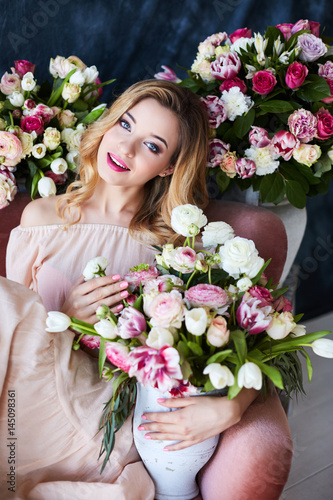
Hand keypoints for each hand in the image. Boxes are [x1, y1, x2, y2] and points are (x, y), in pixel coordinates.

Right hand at [61, 274, 128, 322]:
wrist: (65, 321)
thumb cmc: (72, 301)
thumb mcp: (74, 289)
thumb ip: (84, 278)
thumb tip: (96, 268)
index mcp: (76, 291)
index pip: (94, 283)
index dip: (106, 279)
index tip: (117, 276)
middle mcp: (79, 302)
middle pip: (100, 293)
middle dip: (114, 288)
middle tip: (125, 284)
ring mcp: (84, 313)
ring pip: (103, 304)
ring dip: (116, 298)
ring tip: (125, 293)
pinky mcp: (89, 322)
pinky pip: (103, 315)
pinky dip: (112, 310)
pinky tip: (120, 305)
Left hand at [138, 389, 258, 450]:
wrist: (226, 413)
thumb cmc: (209, 403)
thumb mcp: (190, 399)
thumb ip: (174, 401)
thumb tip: (160, 401)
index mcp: (180, 417)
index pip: (160, 418)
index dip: (151, 417)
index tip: (143, 416)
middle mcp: (182, 429)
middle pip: (162, 428)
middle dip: (150, 427)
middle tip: (139, 427)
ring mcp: (188, 436)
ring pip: (168, 438)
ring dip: (156, 437)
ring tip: (147, 437)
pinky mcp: (195, 441)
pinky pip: (180, 446)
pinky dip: (172, 448)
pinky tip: (165, 449)